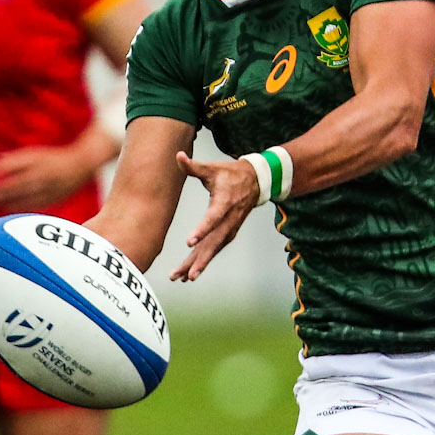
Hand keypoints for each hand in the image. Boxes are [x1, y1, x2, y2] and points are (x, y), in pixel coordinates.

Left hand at [0, 145, 96, 211]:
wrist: (81, 164)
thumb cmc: (52, 158)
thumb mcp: (34, 153)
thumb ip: (12, 159)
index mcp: (38, 158)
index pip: (16, 163)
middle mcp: (44, 171)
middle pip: (20, 180)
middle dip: (2, 187)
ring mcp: (50, 184)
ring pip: (27, 193)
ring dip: (9, 198)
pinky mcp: (55, 196)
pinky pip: (36, 203)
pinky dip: (21, 206)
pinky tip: (9, 208)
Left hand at [169, 152, 260, 281]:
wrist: (256, 181)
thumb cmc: (230, 174)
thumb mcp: (212, 168)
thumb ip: (193, 166)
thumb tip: (178, 156)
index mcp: (224, 202)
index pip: (213, 218)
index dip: (202, 230)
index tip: (190, 242)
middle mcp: (229, 219)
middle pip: (214, 243)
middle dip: (199, 260)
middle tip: (186, 275)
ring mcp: (230, 228)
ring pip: (214, 250)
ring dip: (199, 264)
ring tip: (183, 278)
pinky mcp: (229, 233)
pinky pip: (215, 249)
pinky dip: (204, 261)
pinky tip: (190, 273)